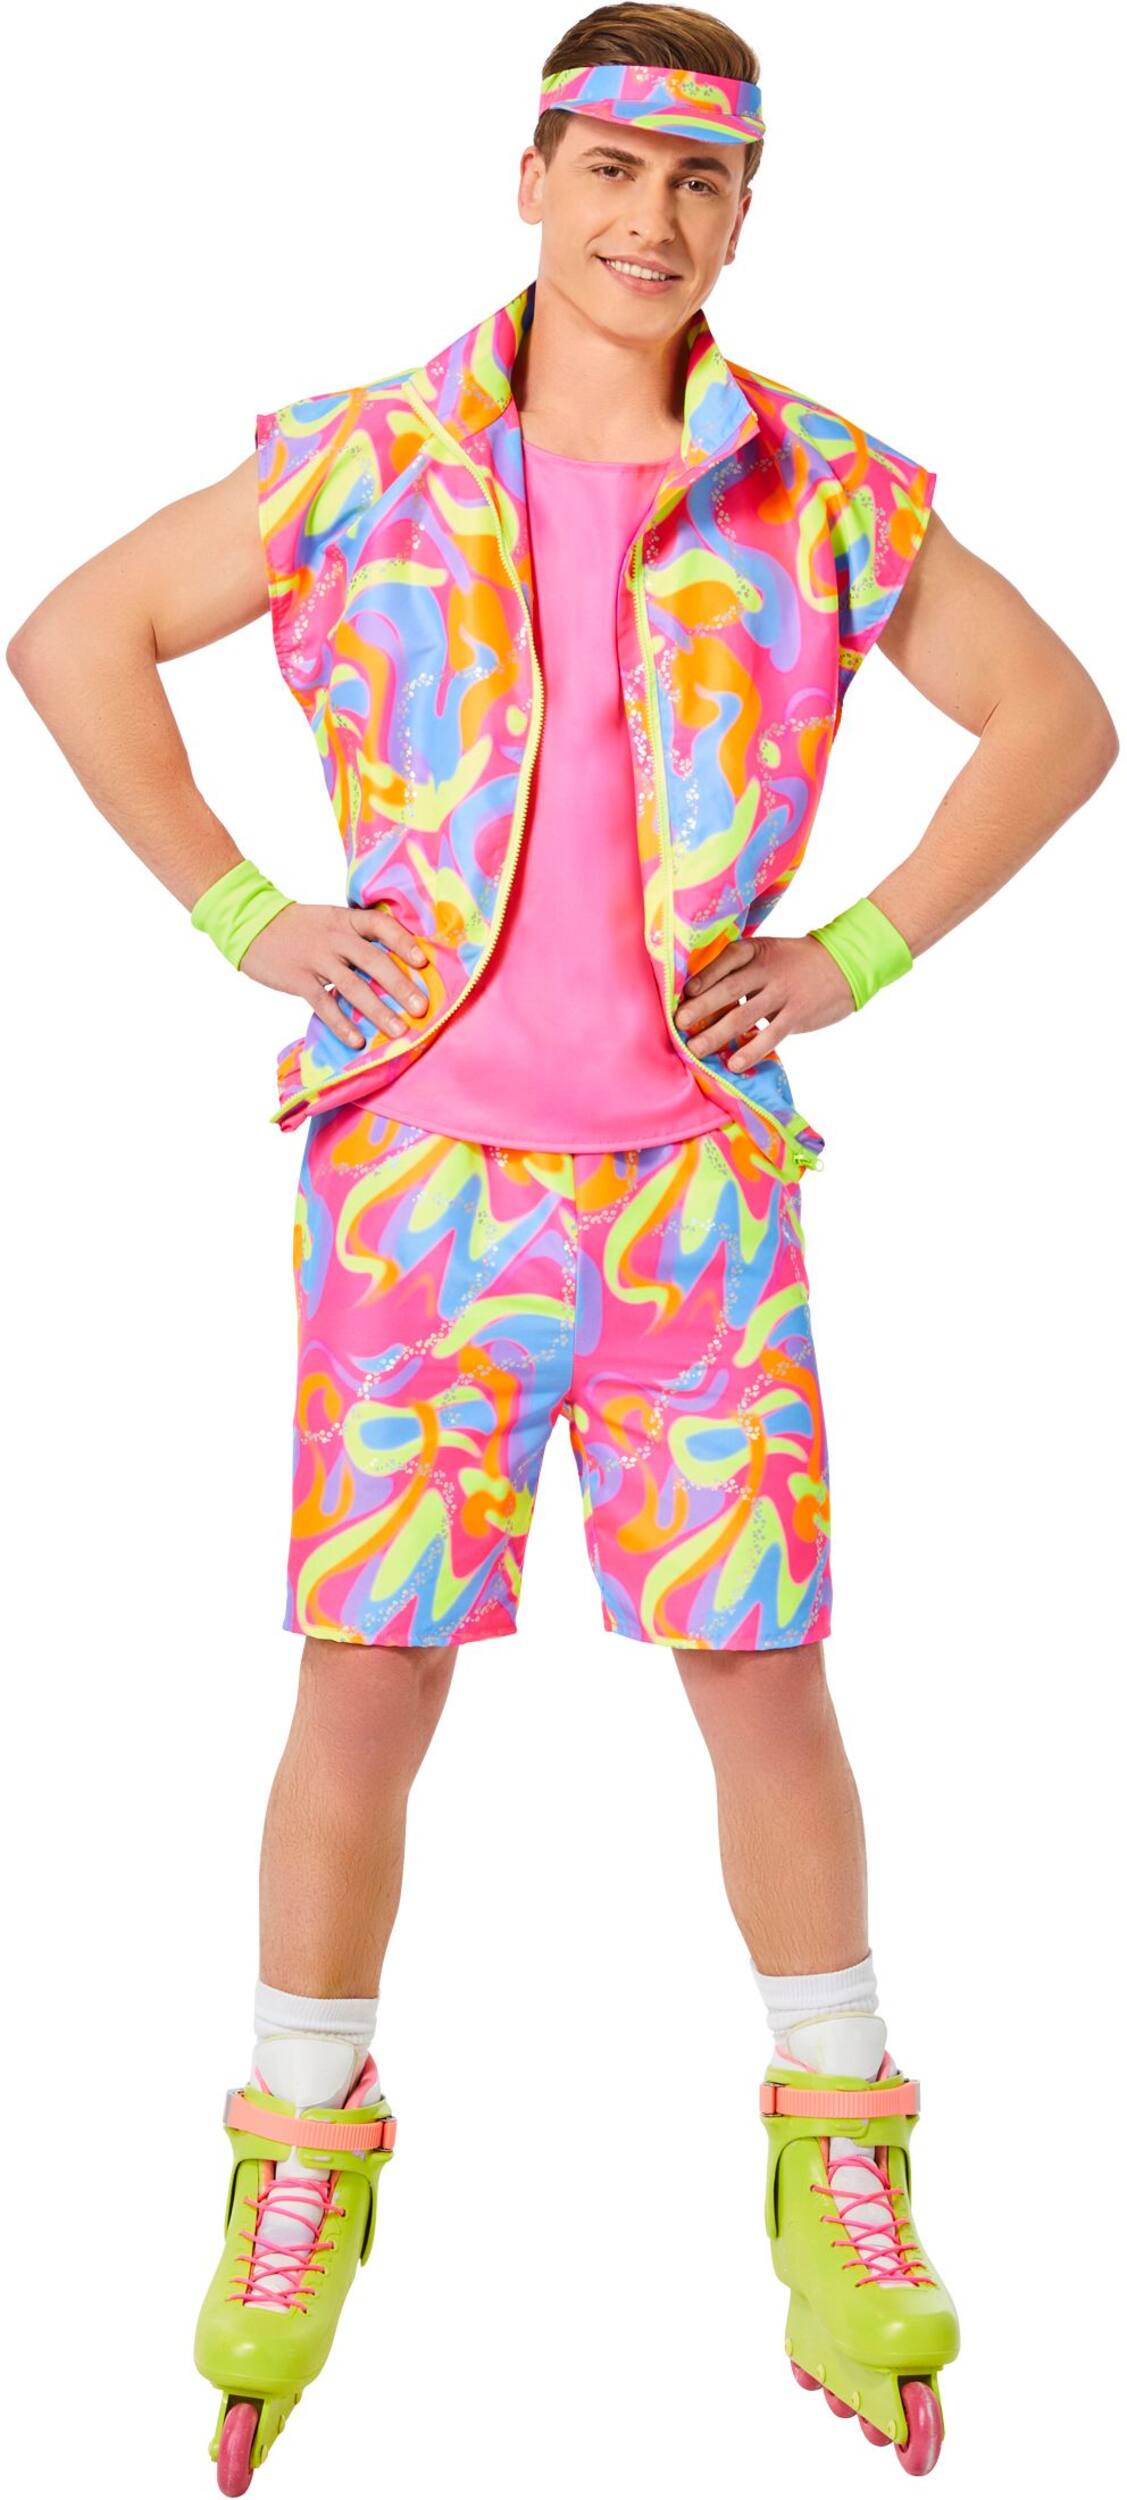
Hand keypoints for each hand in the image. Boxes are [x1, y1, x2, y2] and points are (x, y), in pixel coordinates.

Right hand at [238, 902, 431, 1049]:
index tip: (423, 962)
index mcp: (345, 919)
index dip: (403, 942)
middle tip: (422, 1008)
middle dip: (400, 985)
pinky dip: (341, 1024)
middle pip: (373, 960)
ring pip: (353, 986)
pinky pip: (324, 1004)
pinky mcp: (298, 980)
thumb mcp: (330, 920)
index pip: (380, 925)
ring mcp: (316, 959)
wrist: (250, 923)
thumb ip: (357, 937)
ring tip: (399, 1031)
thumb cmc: (299, 927)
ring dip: (378, 1010)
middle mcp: (334, 937)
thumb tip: (396, 963)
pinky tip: (358, 1040)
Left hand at [673, 934, 854, 1070]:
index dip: (705, 976)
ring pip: (745, 1016)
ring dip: (717, 1034)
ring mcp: (783, 994)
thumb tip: (700, 994)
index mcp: (757, 951)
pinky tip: (733, 1063)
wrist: (844, 965)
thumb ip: (740, 969)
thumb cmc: (795, 962)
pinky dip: (751, 1050)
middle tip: (679, 1024)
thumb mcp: (768, 953)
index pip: (727, 960)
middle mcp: (768, 970)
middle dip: (702, 1007)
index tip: (685, 993)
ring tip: (696, 1050)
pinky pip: (770, 1035)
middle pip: (730, 989)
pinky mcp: (797, 1015)